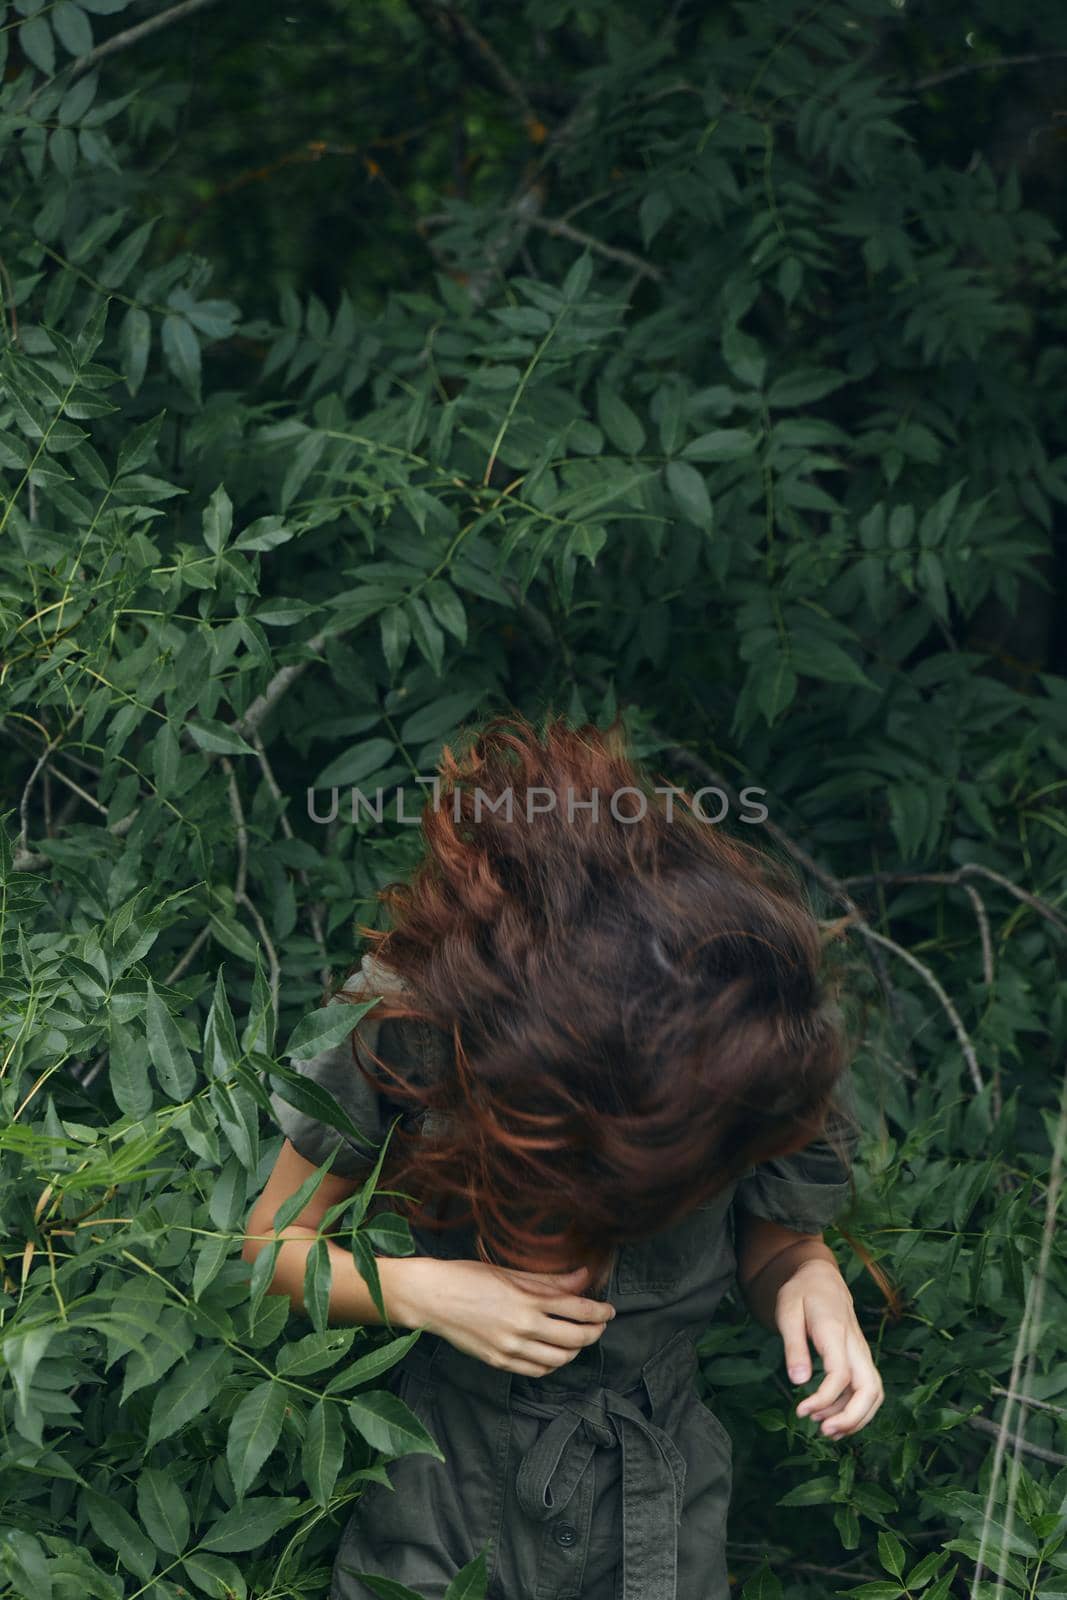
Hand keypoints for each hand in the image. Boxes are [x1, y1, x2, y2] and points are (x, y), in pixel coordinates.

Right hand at [386, 1257, 616, 1378]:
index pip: (578, 1310)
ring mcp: (510, 1349)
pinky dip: (553, 1363)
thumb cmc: (468, 1277)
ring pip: (559, 1359)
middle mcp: (522, 1328)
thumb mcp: (511, 1272)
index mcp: (527, 1300)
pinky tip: (556, 1352)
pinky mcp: (499, 1362)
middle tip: (600, 1324)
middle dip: (594, 1332)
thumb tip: (582, 1277)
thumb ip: (549, 1280)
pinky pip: (537, 1370)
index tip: (608, 1309)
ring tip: (579, 1337)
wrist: (432, 1298)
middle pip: (575, 1338)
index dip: (599, 1311)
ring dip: (576, 1349)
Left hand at [774, 1257, 883, 1439]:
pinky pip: (868, 1390)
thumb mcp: (787, 1311)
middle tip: (823, 1432)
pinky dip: (856, 1410)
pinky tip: (833, 1420)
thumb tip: (798, 1382)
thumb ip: (793, 1346)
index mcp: (835, 1330)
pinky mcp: (861, 1359)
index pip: (841, 1374)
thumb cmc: (801, 1293)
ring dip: (856, 1418)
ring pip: (874, 1393)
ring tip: (827, 1431)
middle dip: (852, 1418)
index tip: (801, 1411)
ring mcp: (862, 1352)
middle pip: (870, 1389)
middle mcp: (856, 1345)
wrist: (822, 1278)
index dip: (824, 1399)